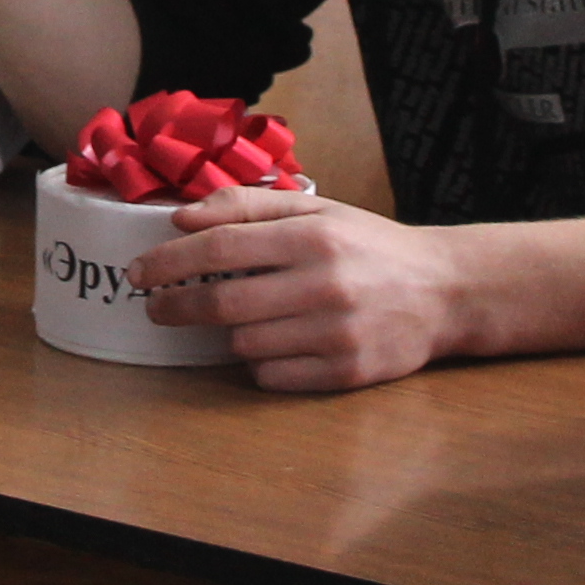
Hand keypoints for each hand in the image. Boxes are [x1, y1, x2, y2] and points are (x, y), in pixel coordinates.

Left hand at [132, 188, 472, 393]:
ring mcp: (336, 334)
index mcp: (313, 237)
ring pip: (245, 344)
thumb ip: (248, 207)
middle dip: (176, 306)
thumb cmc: (369, 245)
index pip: (220, 249)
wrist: (445, 291)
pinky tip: (273, 343)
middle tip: (155, 306)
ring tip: (236, 318)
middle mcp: (324, 285)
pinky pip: (273, 377)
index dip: (169, 262)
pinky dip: (260, 363)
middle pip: (224, 304)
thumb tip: (181, 218)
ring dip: (227, 333)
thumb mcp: (318, 210)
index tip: (139, 272)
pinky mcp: (346, 373)